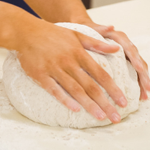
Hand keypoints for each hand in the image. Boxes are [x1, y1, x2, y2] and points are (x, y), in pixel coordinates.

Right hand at [11, 19, 129, 122]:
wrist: (26, 32)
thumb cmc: (53, 33)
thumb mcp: (77, 34)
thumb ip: (97, 43)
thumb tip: (117, 48)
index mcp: (79, 52)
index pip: (101, 74)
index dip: (113, 89)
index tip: (123, 101)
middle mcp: (69, 62)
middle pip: (90, 85)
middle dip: (105, 102)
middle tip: (116, 117)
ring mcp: (54, 69)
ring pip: (75, 89)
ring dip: (89, 104)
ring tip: (101, 117)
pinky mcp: (40, 75)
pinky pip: (54, 90)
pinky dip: (65, 99)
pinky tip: (75, 109)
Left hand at [80, 21, 149, 99]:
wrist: (86, 31)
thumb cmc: (88, 31)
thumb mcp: (92, 29)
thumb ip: (100, 28)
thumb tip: (111, 26)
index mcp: (120, 38)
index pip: (130, 48)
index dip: (135, 59)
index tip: (139, 69)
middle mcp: (126, 45)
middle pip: (138, 60)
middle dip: (144, 75)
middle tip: (148, 88)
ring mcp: (127, 55)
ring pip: (139, 68)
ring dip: (143, 81)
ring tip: (145, 96)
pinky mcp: (125, 62)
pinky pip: (134, 73)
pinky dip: (138, 83)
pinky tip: (140, 95)